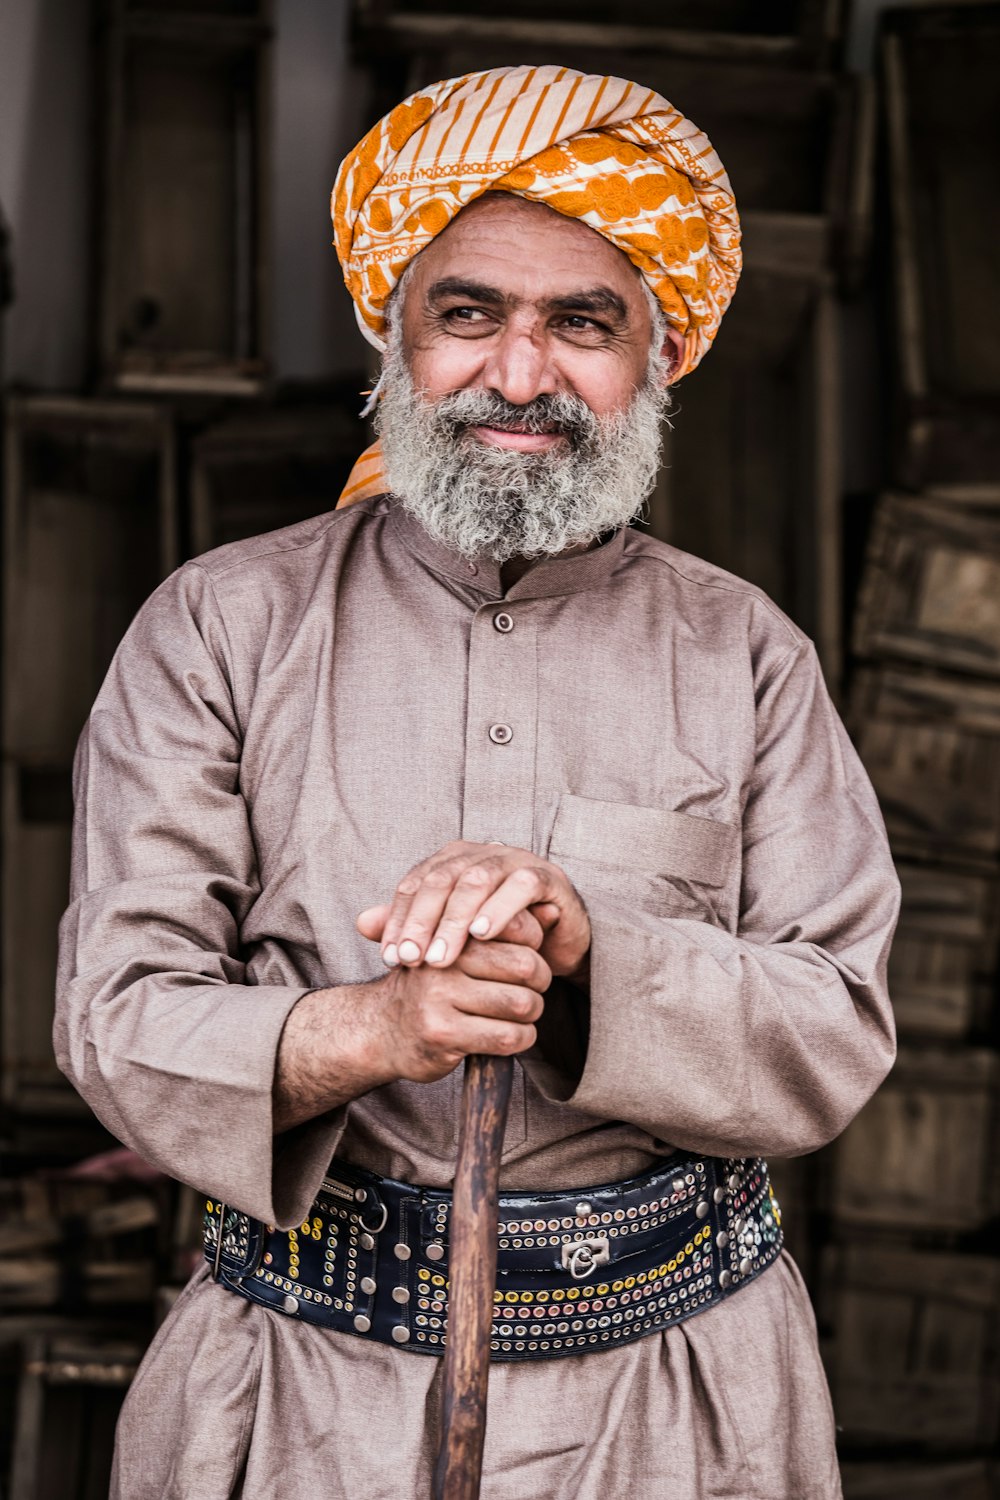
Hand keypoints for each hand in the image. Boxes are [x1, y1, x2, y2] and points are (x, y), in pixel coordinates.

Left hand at [357, 841, 590, 979]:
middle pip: (441, 880)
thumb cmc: (499, 938)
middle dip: (423, 922)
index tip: (390, 958)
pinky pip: (520, 886)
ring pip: (477, 881)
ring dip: (455, 921)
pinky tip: (483, 935)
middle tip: (412, 961)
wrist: (556, 944)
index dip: (399, 919)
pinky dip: (500, 909)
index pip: (415, 884)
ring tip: (441, 957)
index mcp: (452, 861)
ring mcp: (514, 861)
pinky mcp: (546, 876)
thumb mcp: (453, 937)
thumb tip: (360, 923)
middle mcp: (480, 854)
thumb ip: (411, 925)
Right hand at [367, 928, 551, 1083]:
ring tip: (520, 1013)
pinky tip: (510, 1035)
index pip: (517, 928)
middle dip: (540, 982)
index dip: (536, 946)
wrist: (382, 1029)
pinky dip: (521, 1038)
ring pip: (522, 1003)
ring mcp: (439, 998)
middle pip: (526, 966)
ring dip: (532, 1014)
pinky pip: (508, 1037)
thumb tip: (554, 912)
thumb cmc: (436, 987)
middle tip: (532, 989)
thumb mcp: (462, 950)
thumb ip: (506, 930)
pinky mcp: (443, 1034)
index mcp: (450, 932)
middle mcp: (442, 961)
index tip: (529, 958)